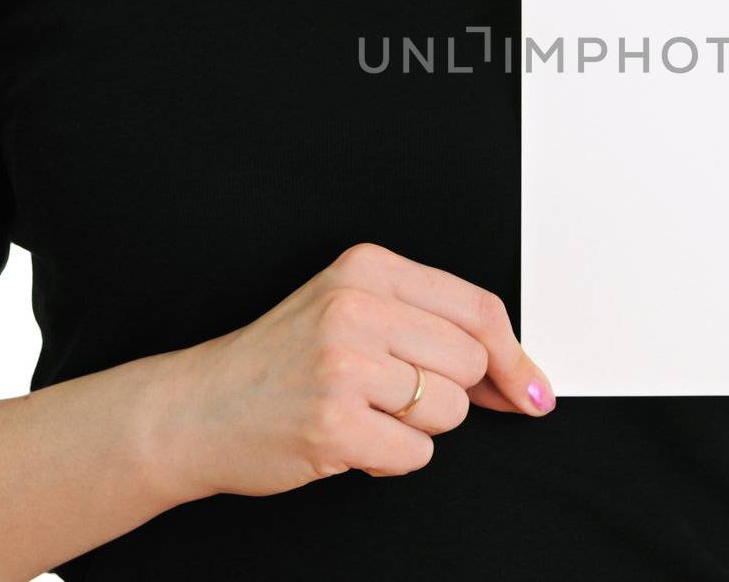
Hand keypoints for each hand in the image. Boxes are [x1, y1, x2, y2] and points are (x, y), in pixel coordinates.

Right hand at [153, 242, 554, 498]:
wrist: (196, 410)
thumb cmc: (284, 362)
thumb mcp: (354, 312)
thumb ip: (434, 327)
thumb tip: (523, 377)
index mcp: (368, 268)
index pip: (479, 310)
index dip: (516, 358)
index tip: (532, 391)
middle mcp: (356, 307)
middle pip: (472, 363)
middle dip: (448, 394)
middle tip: (395, 396)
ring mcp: (342, 365)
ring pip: (449, 410)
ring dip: (418, 428)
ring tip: (365, 414)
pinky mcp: (332, 423)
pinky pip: (415, 454)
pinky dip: (391, 460)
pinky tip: (351, 441)